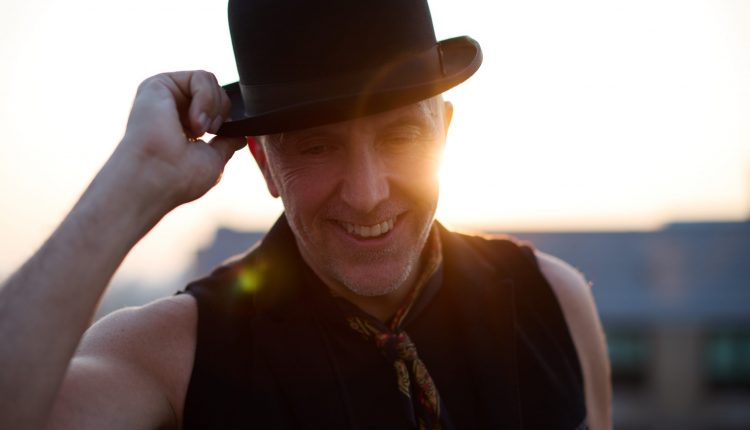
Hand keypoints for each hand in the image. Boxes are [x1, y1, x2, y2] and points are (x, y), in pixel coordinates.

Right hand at [116, 70, 245, 211]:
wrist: (154, 178)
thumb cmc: (179, 178)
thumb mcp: (213, 160)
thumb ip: (226, 143)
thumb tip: (240, 135)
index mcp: (184, 128)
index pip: (216, 110)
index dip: (225, 121)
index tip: (216, 138)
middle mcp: (173, 111)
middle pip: (217, 93)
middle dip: (221, 113)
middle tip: (207, 133)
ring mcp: (165, 97)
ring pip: (210, 82)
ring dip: (213, 107)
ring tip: (199, 129)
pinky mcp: (158, 84)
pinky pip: (201, 77)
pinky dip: (206, 98)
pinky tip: (194, 121)